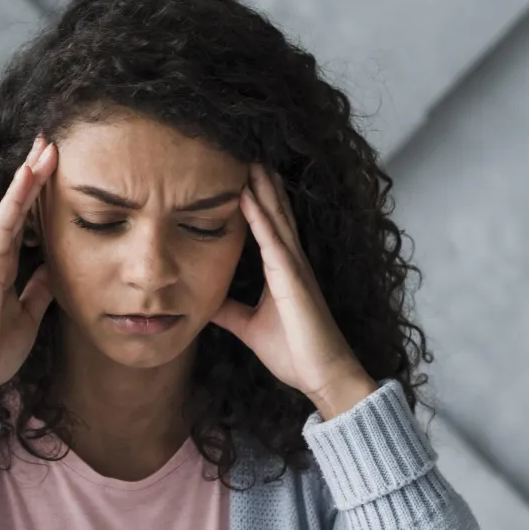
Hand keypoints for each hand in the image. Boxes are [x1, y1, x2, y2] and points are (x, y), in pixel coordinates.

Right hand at [0, 134, 56, 403]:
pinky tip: (29, 175)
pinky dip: (17, 198)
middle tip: (50, 140)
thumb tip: (56, 267)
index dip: (38, 192)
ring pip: (10, 207)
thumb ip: (38, 288)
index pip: (24, 220)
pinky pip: (4, 225)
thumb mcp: (28, 314)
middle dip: (33, 172)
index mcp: (1, 266)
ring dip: (28, 175)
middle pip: (16, 205)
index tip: (54, 165)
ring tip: (46, 146)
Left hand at [209, 163, 376, 418]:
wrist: (323, 377)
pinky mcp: (293, 282)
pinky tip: (248, 199)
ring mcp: (294, 269)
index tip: (243, 174)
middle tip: (248, 152)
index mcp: (283, 271)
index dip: (258, 199)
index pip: (269, 226)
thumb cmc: (295, 353)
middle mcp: (291, 263)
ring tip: (251, 160)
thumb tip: (205, 301)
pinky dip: (260, 219)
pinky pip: (274, 243)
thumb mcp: (250, 327)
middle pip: (275, 214)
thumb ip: (230, 312)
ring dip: (263, 190)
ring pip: (276, 220)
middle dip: (263, 184)